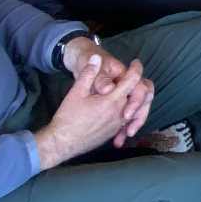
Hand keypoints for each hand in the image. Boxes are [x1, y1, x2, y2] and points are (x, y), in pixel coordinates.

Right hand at [34, 55, 151, 168]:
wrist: (62, 143)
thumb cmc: (68, 117)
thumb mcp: (76, 92)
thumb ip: (88, 74)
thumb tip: (95, 58)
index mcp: (112, 100)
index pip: (132, 81)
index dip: (136, 69)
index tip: (135, 62)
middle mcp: (120, 113)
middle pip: (138, 95)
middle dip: (137, 84)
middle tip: (132, 76)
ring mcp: (118, 125)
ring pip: (135, 109)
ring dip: (134, 99)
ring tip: (128, 91)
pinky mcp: (113, 132)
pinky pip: (127, 121)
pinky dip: (128, 114)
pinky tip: (121, 110)